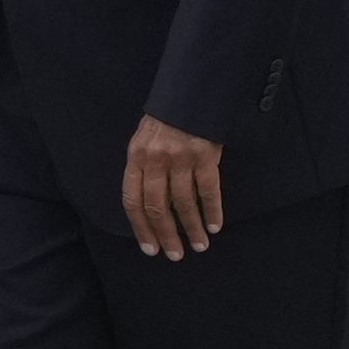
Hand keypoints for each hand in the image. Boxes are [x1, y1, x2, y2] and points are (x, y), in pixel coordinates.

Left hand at [121, 115, 224, 259]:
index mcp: (135, 157)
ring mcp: (180, 157)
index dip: (140, 227)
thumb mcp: (144, 139)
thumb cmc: (166, 120)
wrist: (190, 93)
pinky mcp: (205, 155)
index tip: (150, 248)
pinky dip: (212, 210)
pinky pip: (208, 190)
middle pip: (157, 206)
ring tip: (199, 245)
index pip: (132, 200)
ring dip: (192, 227)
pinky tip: (215, 225)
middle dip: (166, 234)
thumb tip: (148, 204)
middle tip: (175, 255)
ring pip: (183, 202)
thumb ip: (144, 168)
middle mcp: (155, 159)